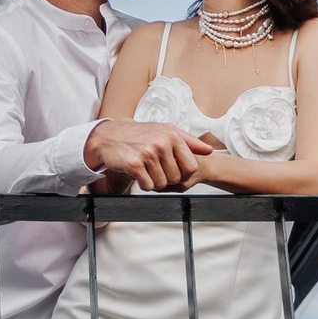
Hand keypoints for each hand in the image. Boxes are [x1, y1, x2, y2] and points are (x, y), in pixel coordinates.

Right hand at [84, 119, 213, 190]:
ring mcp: (148, 153)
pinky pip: (148, 186)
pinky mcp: (134, 164)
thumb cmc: (139, 134)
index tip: (171, 167)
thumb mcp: (166, 131)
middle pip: (176, 178)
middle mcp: (162, 143)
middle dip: (166, 177)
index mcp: (173, 135)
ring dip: (153, 181)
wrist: (109, 137)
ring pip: (162, 184)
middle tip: (154, 167)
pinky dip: (143, 184)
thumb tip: (208, 150)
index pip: (191, 167)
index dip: (182, 172)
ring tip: (145, 168)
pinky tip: (137, 172)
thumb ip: (189, 142)